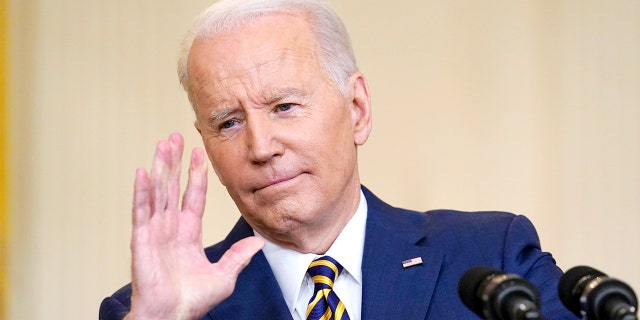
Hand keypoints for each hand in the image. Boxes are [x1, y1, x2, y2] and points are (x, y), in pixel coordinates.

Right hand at [125, 133, 263, 319]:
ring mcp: (155, 231)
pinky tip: (143, 172)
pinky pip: (142, 211)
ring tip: (162, 144)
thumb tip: (258, 241)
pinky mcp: (142, 239)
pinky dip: (142, 192)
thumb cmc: (192, 300)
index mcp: (188, 233)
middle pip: (173, 187)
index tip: (199, 154)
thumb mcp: (224, 275)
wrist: (173, 316)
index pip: (193, 196)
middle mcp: (171, 227)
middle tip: (176, 138)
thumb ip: (239, 256)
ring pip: (158, 192)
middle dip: (175, 162)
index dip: (196, 175)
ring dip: (160, 168)